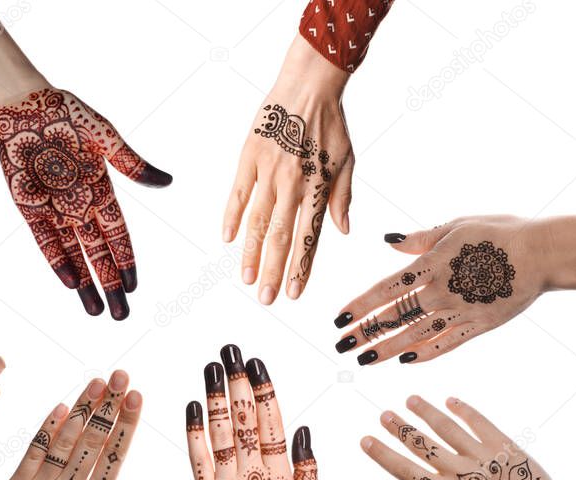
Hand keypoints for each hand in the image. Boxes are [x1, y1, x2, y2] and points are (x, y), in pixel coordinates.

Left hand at [0, 88, 171, 319]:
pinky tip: (70, 284)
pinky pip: (45, 241)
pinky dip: (57, 262)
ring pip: (73, 255)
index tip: (134, 288)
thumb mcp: (106, 138)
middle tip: (120, 316)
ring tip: (95, 312)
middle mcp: (79, 205)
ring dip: (85, 283)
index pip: (118, 235)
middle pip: (98, 253)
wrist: (24, 103)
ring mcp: (54, 209)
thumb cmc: (67, 113)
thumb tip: (167, 183)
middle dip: (109, 285)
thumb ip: (133, 164)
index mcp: (101, 189)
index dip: (126, 261)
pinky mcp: (29, 208)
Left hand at [0, 371, 163, 479]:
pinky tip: (59, 407)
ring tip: (95, 381)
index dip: (126, 422)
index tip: (136, 395)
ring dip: (81, 408)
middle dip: (108, 404)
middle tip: (120, 374)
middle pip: (93, 439)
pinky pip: (33, 451)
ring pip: (65, 439)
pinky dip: (46, 429)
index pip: (115, 455)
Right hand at [224, 36, 351, 303]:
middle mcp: (293, 185)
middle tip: (266, 300)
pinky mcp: (249, 157)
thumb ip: (341, 198)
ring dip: (252, 253)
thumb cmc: (331, 123)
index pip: (308, 239)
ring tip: (247, 279)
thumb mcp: (347, 160)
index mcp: (318, 189)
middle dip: (274, 272)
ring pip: (258, 222)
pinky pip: (238, 193)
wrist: (308, 84)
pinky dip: (233, 216)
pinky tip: (228, 239)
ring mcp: (268, 172)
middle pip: (281, 238)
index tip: (293, 293)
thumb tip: (343, 230)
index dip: (300, 269)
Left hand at [336, 216, 548, 364]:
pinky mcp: (480, 325)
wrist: (545, 253)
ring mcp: (460, 312)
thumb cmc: (500, 232)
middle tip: (340, 346)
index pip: (385, 291)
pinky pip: (447, 344)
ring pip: (415, 336)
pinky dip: (425, 354)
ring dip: (386, 350)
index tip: (338, 320)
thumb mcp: (456, 226)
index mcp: (431, 265)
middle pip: (394, 317)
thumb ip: (420, 239)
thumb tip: (387, 242)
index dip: (359, 307)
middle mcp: (441, 292)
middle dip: (365, 333)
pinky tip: (406, 362)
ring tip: (363, 361)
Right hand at [361, 396, 575, 479]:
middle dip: (399, 427)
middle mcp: (458, 472)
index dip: (382, 454)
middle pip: (420, 444)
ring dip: (425, 412)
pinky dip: (463, 410)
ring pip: (445, 427)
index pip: (403, 470)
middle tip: (385, 414)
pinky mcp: (502, 445)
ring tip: (411, 400)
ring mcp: (480, 456)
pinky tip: (450, 401)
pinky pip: (478, 422)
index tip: (365, 439)